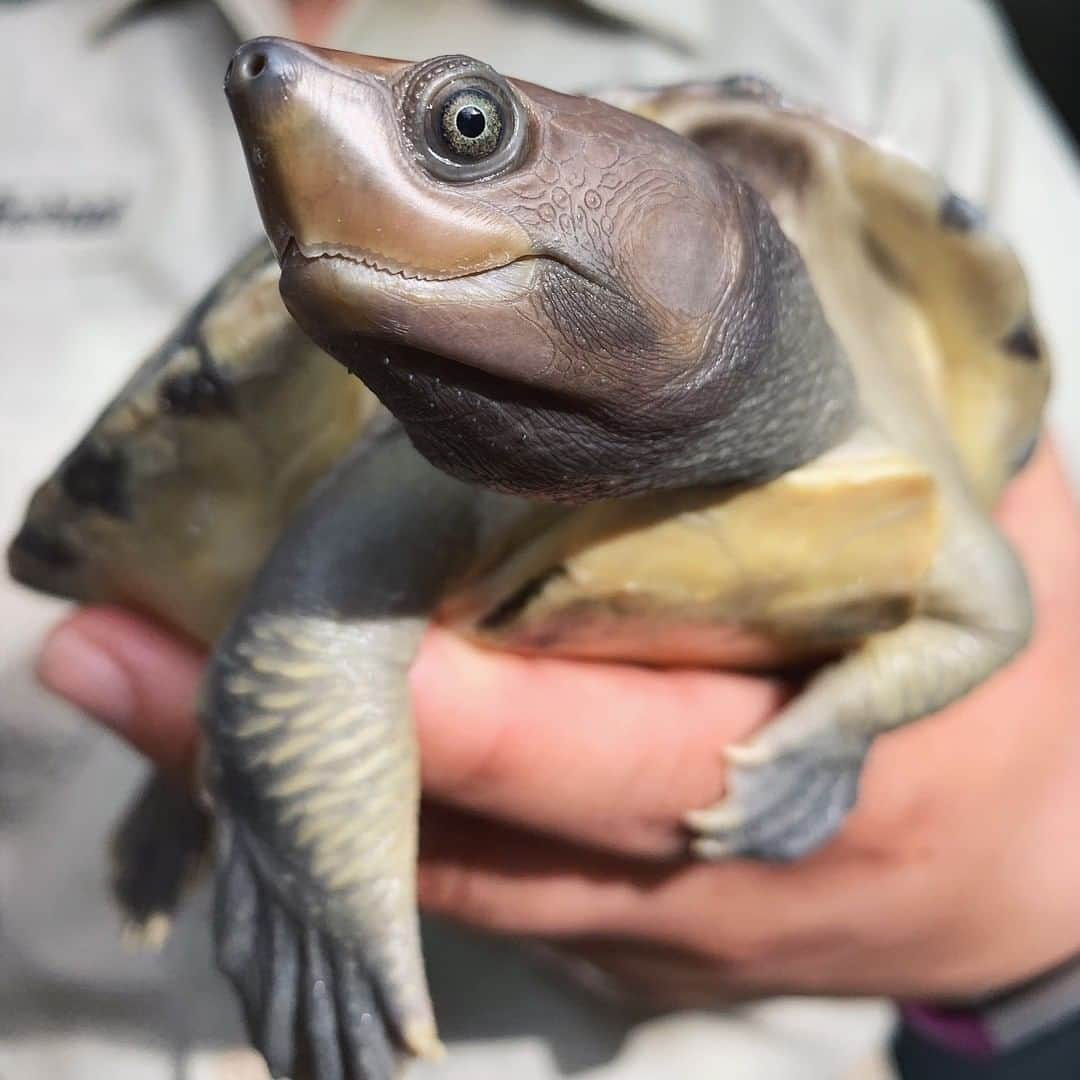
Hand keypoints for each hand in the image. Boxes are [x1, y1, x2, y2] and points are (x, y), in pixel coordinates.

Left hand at [37, 440, 1079, 1005]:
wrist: (1052, 850)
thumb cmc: (1021, 680)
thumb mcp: (982, 564)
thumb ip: (859, 481)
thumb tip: (733, 334)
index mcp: (812, 759)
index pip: (591, 746)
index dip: (441, 707)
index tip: (293, 638)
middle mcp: (708, 869)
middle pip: (470, 831)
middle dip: (287, 756)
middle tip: (115, 658)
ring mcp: (655, 923)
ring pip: (448, 878)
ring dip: (287, 799)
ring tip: (139, 692)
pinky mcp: (626, 935)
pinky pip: (478, 889)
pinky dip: (367, 827)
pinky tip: (264, 759)